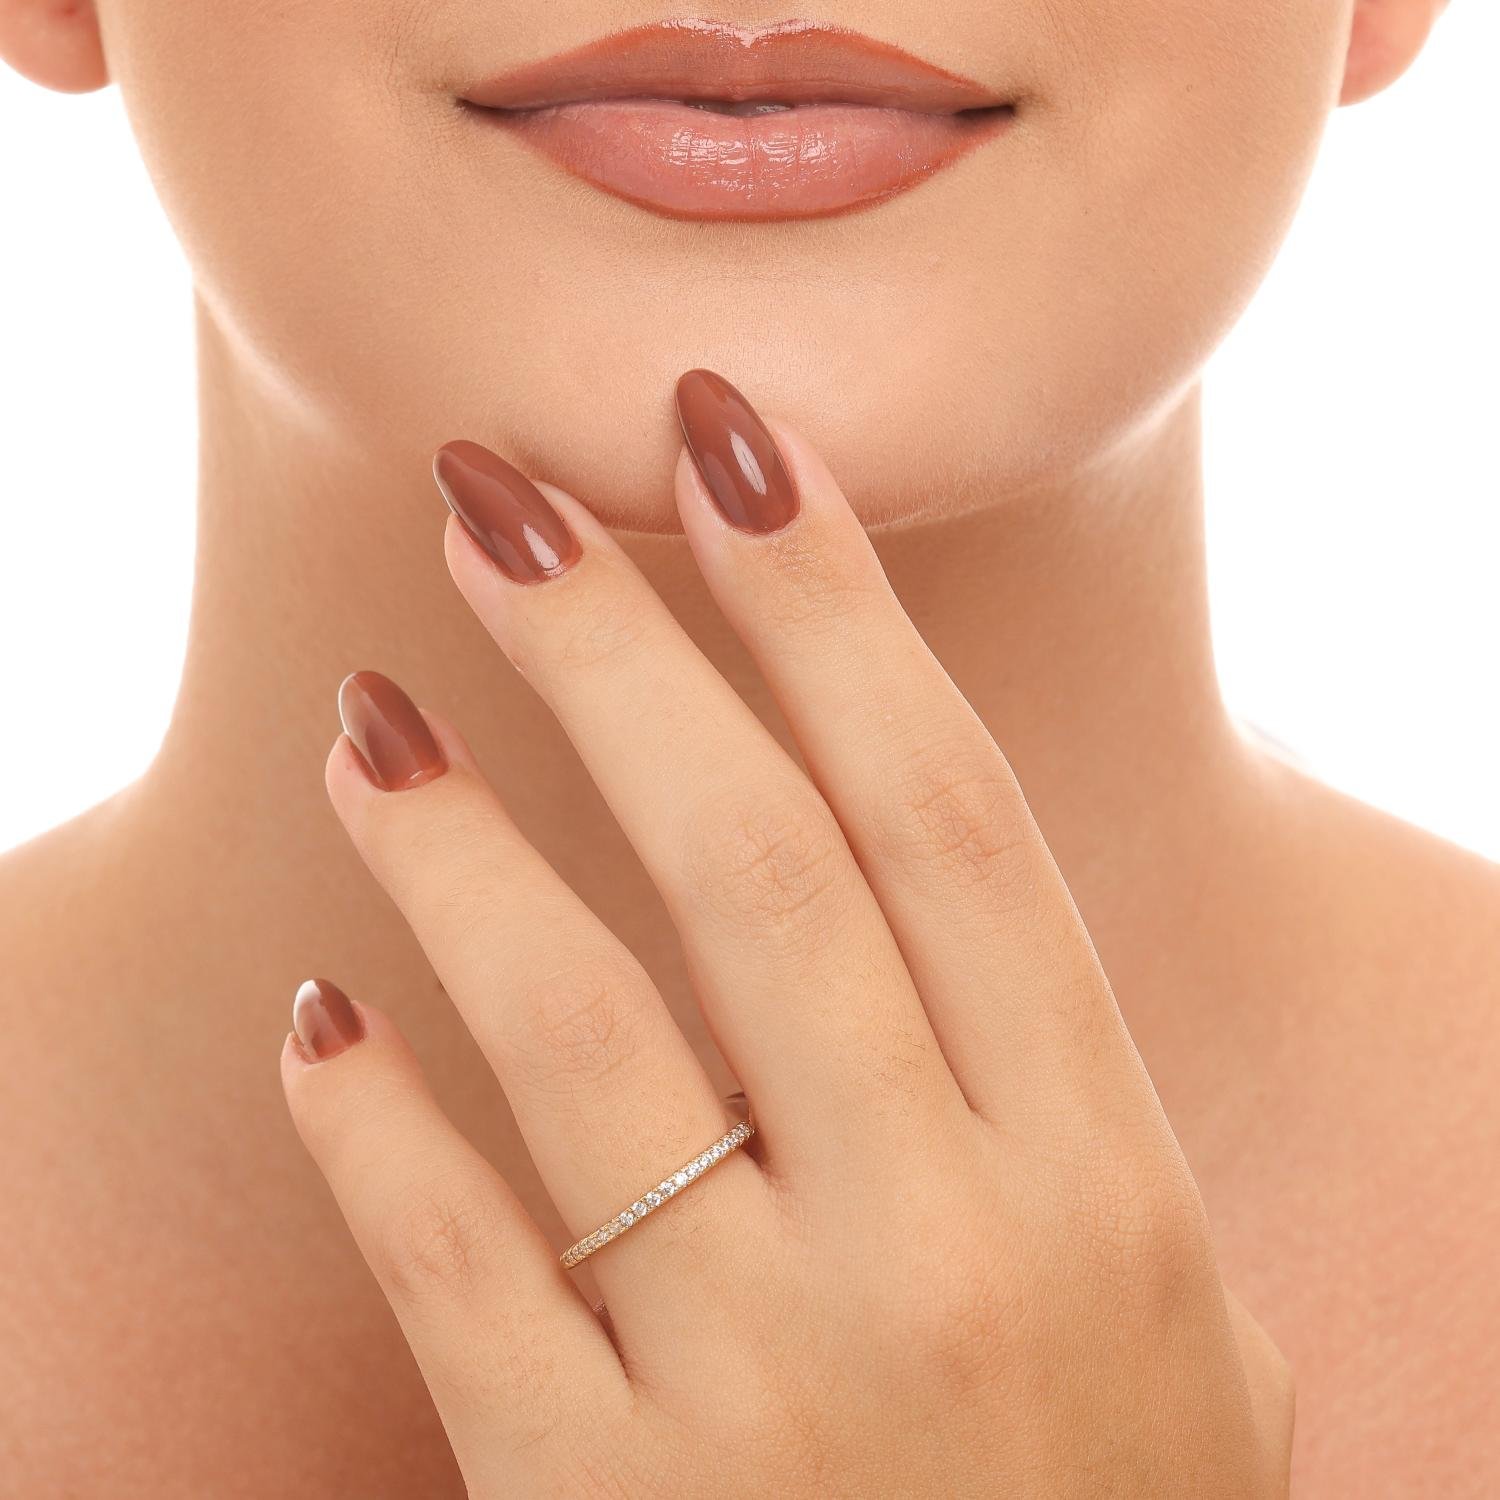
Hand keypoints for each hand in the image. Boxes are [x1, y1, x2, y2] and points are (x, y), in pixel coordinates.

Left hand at [281, 370, 1292, 1496]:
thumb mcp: (1189, 1330)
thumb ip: (1087, 1137)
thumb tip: (973, 957)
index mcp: (1102, 1178)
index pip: (948, 816)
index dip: (834, 612)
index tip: (736, 450)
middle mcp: (953, 1252)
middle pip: (759, 866)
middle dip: (619, 652)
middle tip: (497, 502)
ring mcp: (780, 1392)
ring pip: (588, 1039)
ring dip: (463, 848)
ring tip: (371, 713)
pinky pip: (461, 1272)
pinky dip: (376, 1126)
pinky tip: (322, 1015)